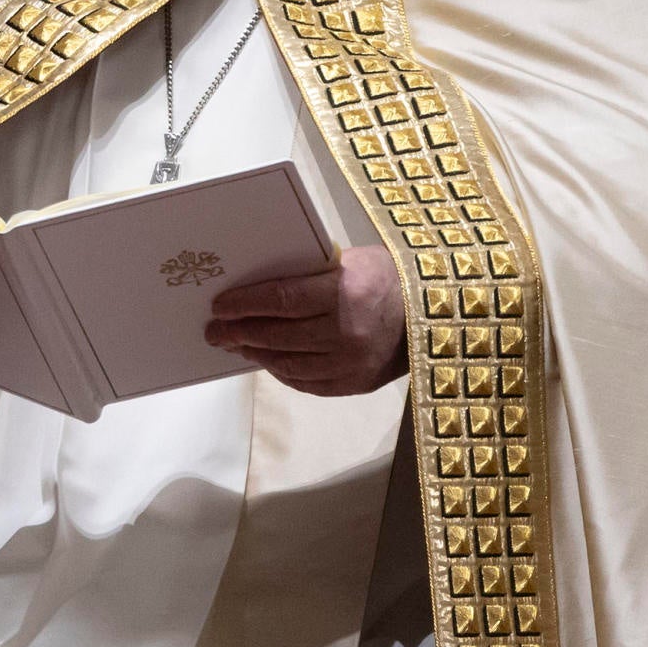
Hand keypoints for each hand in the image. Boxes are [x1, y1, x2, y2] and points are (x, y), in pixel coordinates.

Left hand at [205, 244, 408, 395]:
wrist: (432, 315)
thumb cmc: (387, 278)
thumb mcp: (351, 262)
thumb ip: (309, 276)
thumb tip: (259, 288)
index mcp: (344, 292)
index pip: (281, 300)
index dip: (245, 304)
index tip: (220, 306)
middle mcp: (345, 331)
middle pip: (278, 334)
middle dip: (239, 333)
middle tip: (215, 331)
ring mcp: (350, 363)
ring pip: (288, 363)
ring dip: (256, 354)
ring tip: (237, 345)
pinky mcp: (354, 384)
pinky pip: (307, 383)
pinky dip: (282, 372)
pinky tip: (267, 361)